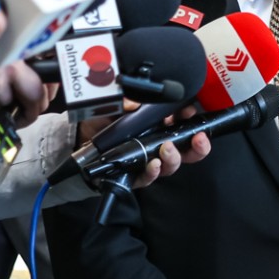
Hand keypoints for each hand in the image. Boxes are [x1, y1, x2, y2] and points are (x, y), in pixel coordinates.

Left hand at [72, 100, 211, 188]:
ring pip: (171, 166)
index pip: (185, 127)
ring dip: (174, 158)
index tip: (193, 114)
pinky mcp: (135, 176)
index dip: (194, 123)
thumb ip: (130, 101)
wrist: (81, 140)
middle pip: (187, 151)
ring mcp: (148, 162)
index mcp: (160, 128)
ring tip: (167, 149)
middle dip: (198, 147)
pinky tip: (153, 164)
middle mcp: (158, 146)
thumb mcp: (118, 106)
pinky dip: (153, 172)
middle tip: (198, 139)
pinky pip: (149, 178)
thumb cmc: (103, 122)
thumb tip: (138, 102)